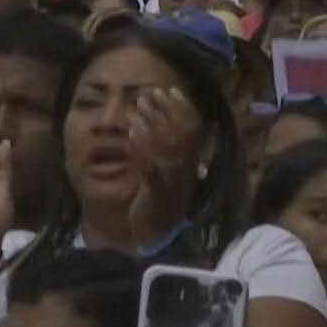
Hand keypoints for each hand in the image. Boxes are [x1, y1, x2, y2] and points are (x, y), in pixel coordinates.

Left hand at [126, 87, 207, 244]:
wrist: (158, 236)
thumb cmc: (160, 203)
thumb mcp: (167, 175)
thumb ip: (167, 152)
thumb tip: (161, 122)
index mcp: (191, 165)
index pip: (194, 130)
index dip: (184, 108)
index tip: (172, 89)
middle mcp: (186, 172)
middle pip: (180, 133)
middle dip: (164, 109)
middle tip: (149, 93)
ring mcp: (172, 183)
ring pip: (165, 147)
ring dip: (150, 123)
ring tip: (136, 106)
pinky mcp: (156, 194)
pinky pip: (150, 167)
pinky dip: (141, 148)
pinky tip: (131, 133)